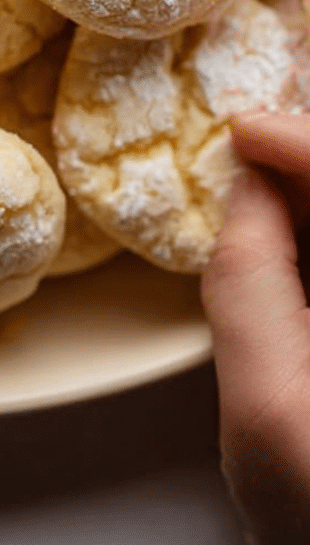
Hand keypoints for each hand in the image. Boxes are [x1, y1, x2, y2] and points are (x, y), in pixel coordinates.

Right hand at [201, 108, 309, 544]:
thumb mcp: (268, 414)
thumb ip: (249, 288)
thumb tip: (244, 193)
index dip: (302, 142)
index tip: (242, 129)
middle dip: (302, 157)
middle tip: (245, 141)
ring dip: (304, 190)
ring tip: (255, 172)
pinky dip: (309, 232)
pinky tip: (276, 229)